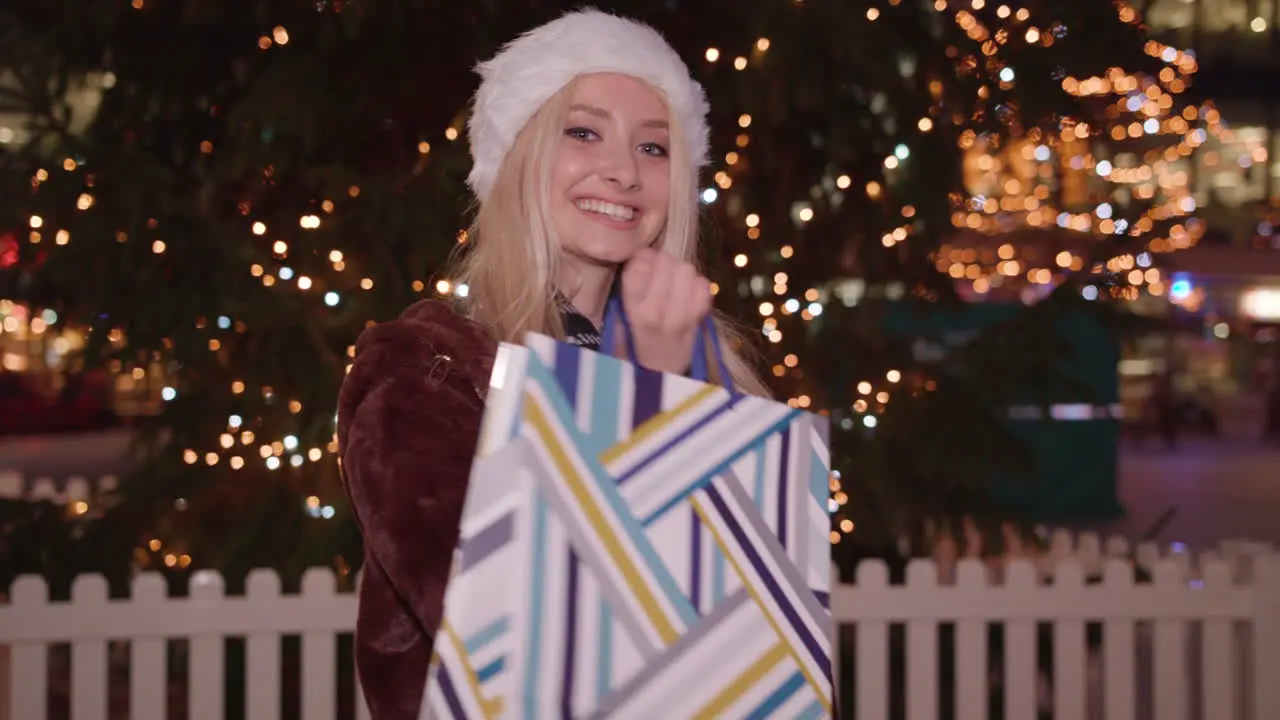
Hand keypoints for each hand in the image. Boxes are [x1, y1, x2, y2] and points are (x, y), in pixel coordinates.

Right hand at [618, 247, 711, 374]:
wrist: (655, 379)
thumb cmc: (630, 348)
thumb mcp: (618, 320)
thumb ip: (628, 290)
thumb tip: (641, 258)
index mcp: (633, 310)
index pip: (641, 263)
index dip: (642, 258)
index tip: (641, 265)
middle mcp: (658, 311)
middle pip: (667, 261)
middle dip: (662, 262)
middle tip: (657, 273)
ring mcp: (682, 317)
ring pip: (688, 270)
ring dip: (679, 272)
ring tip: (672, 284)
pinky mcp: (699, 320)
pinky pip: (704, 286)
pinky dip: (696, 285)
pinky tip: (686, 295)